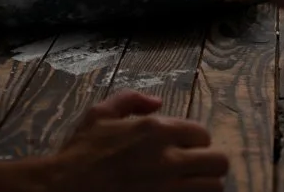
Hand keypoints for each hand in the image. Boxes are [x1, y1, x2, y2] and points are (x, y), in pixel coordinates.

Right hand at [50, 90, 228, 191]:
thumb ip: (130, 100)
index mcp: (156, 131)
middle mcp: (169, 159)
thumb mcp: (99, 114)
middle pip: (218, 162)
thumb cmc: (81, 153)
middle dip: (209, 165)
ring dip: (205, 187)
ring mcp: (168, 189)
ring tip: (191, 187)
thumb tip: (157, 102)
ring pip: (214, 189)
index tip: (185, 150)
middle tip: (195, 170)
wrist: (65, 190)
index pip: (203, 134)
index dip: (197, 142)